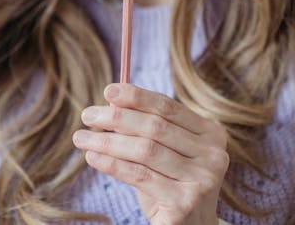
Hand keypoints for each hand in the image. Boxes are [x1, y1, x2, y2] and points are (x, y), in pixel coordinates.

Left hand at [72, 82, 229, 224]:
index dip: (137, 96)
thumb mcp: (164, 154)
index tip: (108, 90)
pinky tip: (93, 157)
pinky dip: (112, 164)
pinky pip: (140, 176)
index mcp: (212, 133)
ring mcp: (202, 180)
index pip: (168, 106)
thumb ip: (146, 129)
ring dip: (107, 141)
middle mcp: (213, 154)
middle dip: (117, 117)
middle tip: (87, 114)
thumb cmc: (172, 186)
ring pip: (145, 150)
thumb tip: (112, 103)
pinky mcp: (185, 203)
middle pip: (155, 127)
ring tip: (82, 138)